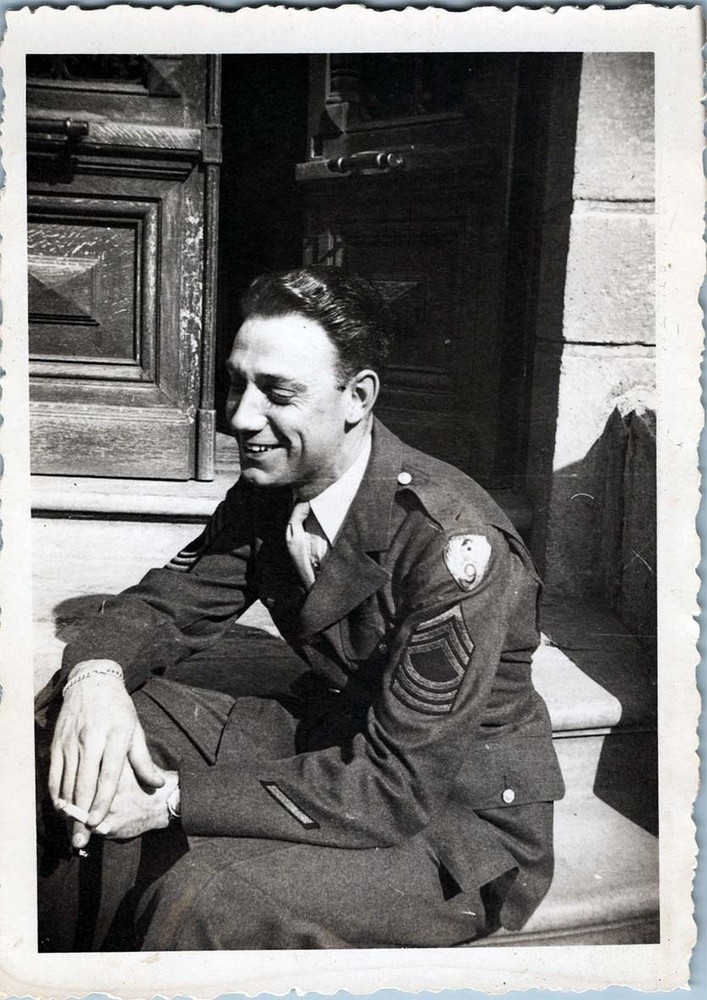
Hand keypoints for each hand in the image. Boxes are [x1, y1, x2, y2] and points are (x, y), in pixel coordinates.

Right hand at [48, 660, 164, 847]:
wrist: (92, 682)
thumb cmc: (119, 709)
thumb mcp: (135, 730)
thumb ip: (143, 760)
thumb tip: (157, 784)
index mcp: (114, 737)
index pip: (107, 775)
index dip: (102, 801)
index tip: (98, 822)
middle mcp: (91, 740)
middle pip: (84, 784)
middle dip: (82, 814)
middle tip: (82, 839)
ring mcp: (71, 741)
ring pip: (67, 782)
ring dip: (69, 809)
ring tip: (73, 830)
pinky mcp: (57, 742)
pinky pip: (55, 773)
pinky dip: (56, 793)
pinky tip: (61, 808)